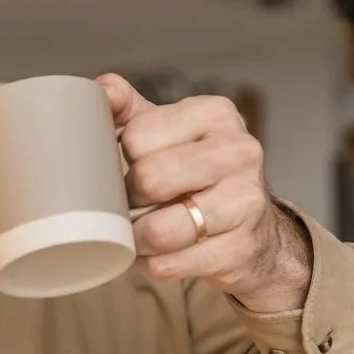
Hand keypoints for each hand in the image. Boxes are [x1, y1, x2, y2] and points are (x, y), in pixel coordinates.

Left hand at [98, 75, 312, 312]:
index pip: (137, 136)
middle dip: (129, 198)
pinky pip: (171, 264)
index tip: (134, 165)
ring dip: (137, 238)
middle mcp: (239, 152)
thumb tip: (101, 89)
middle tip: (135, 202)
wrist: (252, 228)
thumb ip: (129, 109)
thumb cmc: (199, 173)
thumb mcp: (169, 132)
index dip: (124, 157)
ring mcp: (246, 202)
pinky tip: (156, 255)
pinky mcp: (243, 249)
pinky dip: (152, 264)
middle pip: (150, 178)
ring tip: (138, 233)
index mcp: (216, 113)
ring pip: (160, 230)